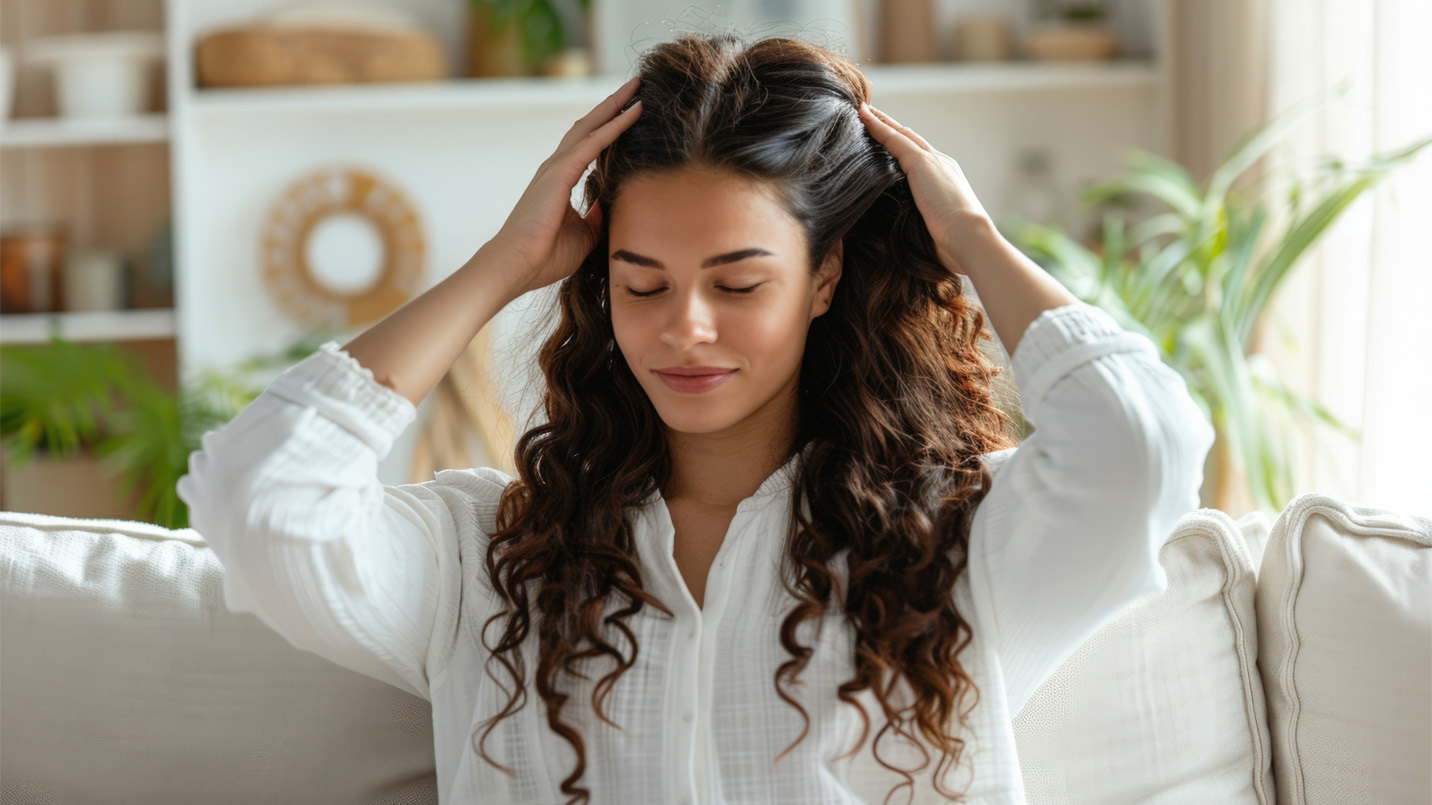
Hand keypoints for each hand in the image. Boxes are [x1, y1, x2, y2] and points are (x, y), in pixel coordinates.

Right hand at [486, 75, 644, 296]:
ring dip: (614, 106)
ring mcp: (556, 167)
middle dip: (612, 105)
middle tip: (635, 86)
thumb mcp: (584, 234)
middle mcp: (556, 167)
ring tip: (636, 88)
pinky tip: (632, 112)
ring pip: (590, 126)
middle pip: (588, 126)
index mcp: (559, 179)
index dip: (608, 126)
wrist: (516, 266)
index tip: (630, 112)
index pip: (588, 145)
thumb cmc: (545, 257)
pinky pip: (593, 143)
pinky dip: (614, 126)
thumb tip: (613, 206)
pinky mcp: (559, 173)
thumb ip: (597, 216)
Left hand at [858, 102, 991, 276]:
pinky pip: (893, 139)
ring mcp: (932, 162)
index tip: (889, 140)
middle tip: (871, 115)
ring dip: (881, 122)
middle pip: (911, 140)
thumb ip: (923, 224)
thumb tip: (904, 238)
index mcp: (947, 180)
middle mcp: (941, 164)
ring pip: (901, 135)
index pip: (920, 157)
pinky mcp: (921, 163)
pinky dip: (876, 126)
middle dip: (892, 128)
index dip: (904, 147)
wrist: (971, 238)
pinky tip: (861, 114)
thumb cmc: (955, 245)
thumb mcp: (936, 231)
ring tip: (862, 111)